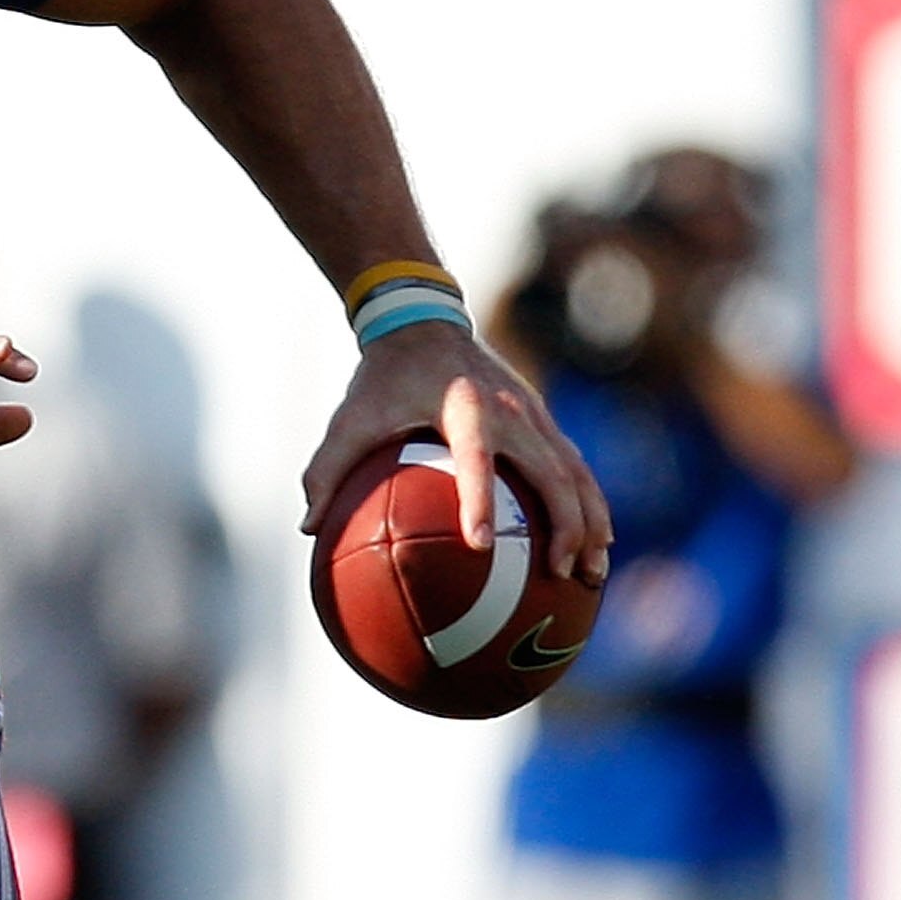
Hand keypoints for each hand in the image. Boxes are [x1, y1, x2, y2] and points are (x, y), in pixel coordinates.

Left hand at [300, 325, 610, 580]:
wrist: (423, 324)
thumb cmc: (382, 380)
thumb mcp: (350, 419)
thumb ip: (327, 470)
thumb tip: (307, 529)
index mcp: (462, 408)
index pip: (476, 458)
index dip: (479, 500)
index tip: (481, 544)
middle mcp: (509, 410)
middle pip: (551, 472)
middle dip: (564, 524)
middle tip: (560, 574)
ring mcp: (534, 414)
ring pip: (576, 474)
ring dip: (590, 523)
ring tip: (592, 575)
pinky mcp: (544, 420)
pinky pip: (574, 468)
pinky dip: (588, 506)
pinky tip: (593, 545)